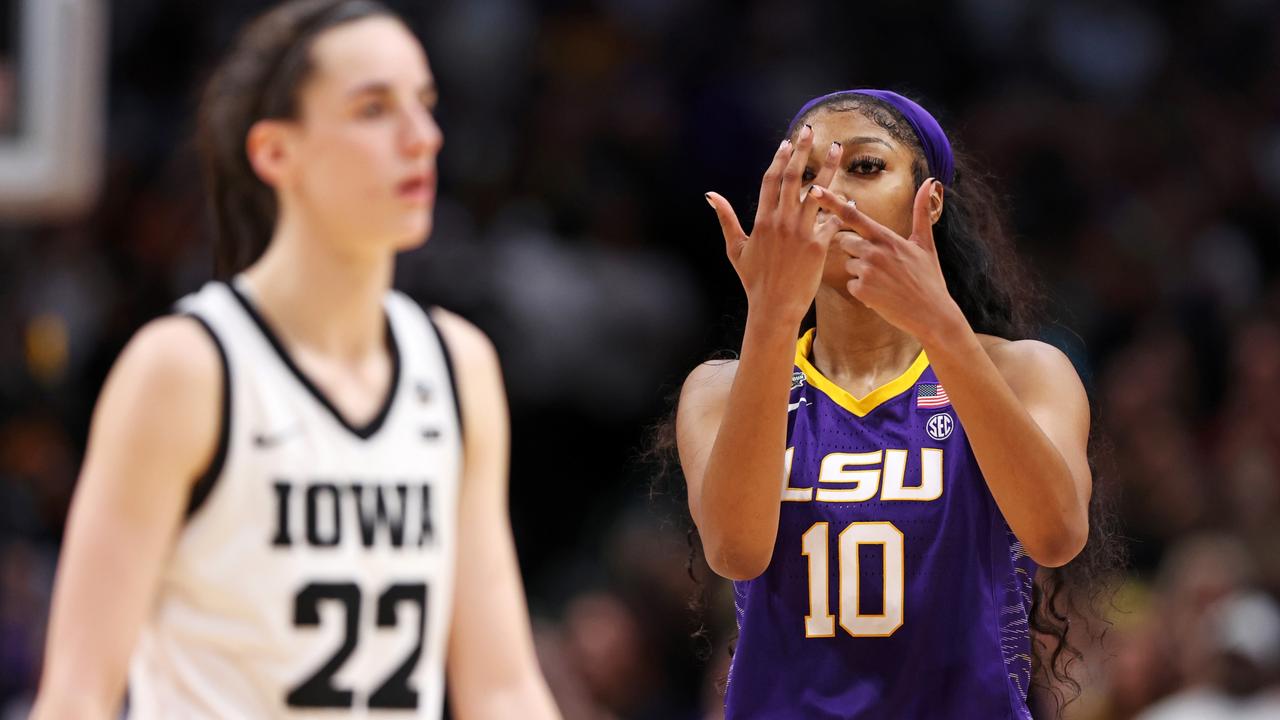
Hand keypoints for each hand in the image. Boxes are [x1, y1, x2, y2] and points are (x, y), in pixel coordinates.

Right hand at [706, 125, 842, 324]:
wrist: (773, 307)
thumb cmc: (753, 280)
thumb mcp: (734, 248)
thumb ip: (725, 218)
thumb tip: (710, 195)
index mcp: (762, 220)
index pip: (771, 180)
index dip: (779, 159)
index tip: (787, 143)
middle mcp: (781, 222)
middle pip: (793, 177)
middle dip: (802, 151)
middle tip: (810, 131)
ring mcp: (800, 233)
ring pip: (817, 192)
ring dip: (829, 168)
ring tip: (838, 149)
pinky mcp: (818, 246)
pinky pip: (832, 220)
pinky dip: (842, 208)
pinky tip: (850, 196)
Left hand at [809, 179, 966, 343]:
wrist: (932, 314)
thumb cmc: (929, 279)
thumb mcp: (925, 243)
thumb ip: (921, 212)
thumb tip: (931, 181)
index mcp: (886, 237)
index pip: (853, 215)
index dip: (831, 202)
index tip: (814, 189)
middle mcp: (874, 250)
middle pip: (845, 242)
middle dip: (856, 251)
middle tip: (881, 265)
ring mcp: (867, 270)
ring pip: (848, 264)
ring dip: (861, 273)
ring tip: (885, 281)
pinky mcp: (862, 290)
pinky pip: (851, 284)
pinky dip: (863, 291)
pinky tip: (881, 295)